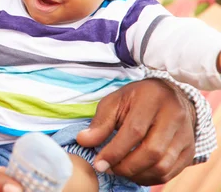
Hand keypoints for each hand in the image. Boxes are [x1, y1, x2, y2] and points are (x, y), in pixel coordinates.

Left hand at [76, 79, 195, 184]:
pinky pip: (170, 172)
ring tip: (120, 170)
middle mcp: (174, 117)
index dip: (115, 151)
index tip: (99, 163)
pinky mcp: (189, 150)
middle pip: (151, 152)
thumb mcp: (115, 101)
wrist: (170, 95)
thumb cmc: (137, 98)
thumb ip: (100, 122)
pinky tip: (135, 173)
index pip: (134, 131)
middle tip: (108, 168)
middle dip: (126, 166)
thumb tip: (84, 141)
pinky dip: (150, 178)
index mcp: (153, 99)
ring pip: (163, 165)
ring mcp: (185, 135)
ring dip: (137, 174)